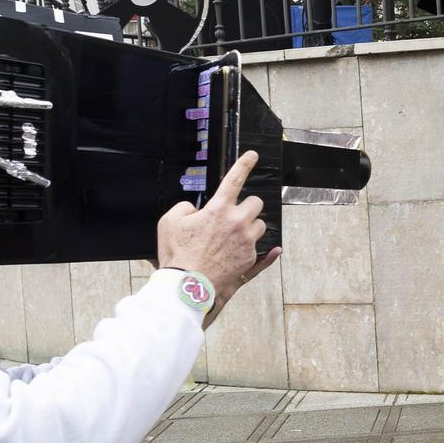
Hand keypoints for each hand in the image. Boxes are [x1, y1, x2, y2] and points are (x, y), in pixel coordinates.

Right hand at [156, 151, 276, 322]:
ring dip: (250, 227)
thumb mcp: (169, 222)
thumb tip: (195, 210)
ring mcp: (246, 241)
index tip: (252, 155)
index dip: (244, 164)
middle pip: (255, 203)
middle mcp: (237, 222)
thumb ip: (184, 208)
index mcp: (218, 209)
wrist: (187, 287)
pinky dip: (264, 250)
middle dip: (247, 206)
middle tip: (234, 215)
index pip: (234, 179)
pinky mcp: (250, 259)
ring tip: (234, 238)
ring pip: (260, 225)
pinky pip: (264, 250)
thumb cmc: (177, 255)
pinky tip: (273, 251)